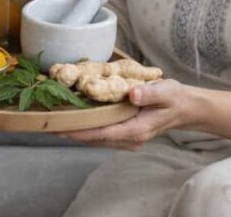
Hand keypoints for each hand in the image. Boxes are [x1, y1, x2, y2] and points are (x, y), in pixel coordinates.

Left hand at [57, 79, 196, 150]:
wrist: (184, 108)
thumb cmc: (174, 98)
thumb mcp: (165, 92)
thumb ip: (150, 94)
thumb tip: (132, 94)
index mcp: (137, 130)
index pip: (102, 134)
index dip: (80, 131)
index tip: (59, 127)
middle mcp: (129, 139)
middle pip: (94, 138)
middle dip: (71, 131)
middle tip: (46, 121)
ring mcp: (126, 139)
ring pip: (95, 138)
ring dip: (76, 130)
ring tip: (52, 119)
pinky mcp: (123, 134)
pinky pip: (100, 133)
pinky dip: (85, 127)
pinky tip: (72, 117)